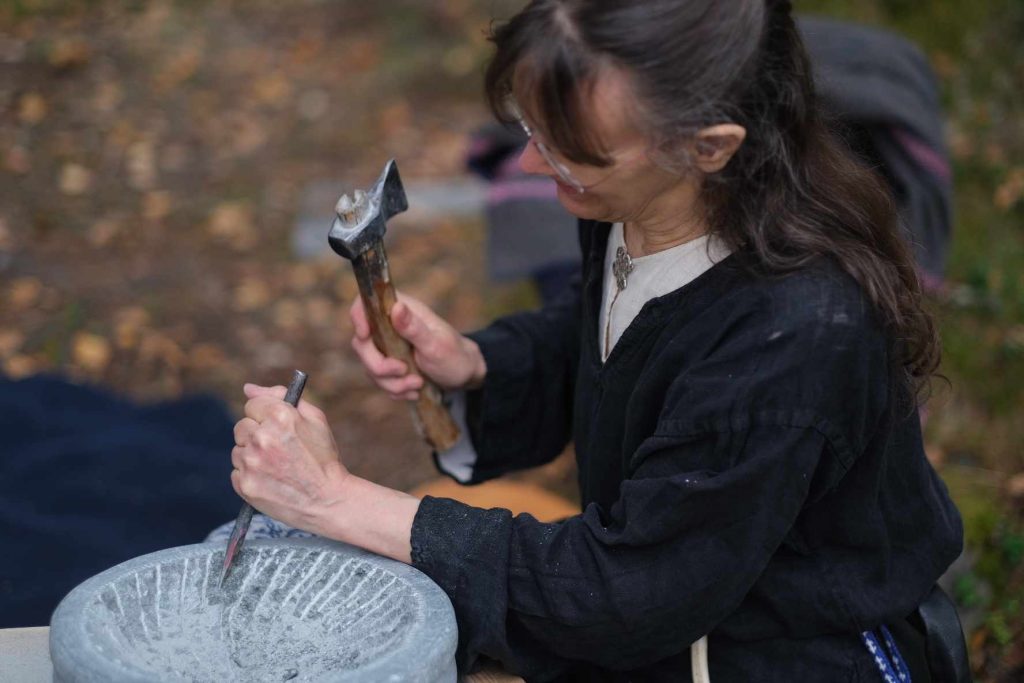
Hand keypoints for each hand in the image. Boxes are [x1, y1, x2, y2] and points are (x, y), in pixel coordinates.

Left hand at [231, 383, 348, 534]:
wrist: (328, 500)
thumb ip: (280, 397)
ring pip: (238, 450)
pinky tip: (271, 480)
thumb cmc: (323, 458)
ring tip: (278, 467)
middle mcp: (262, 437)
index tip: (276, 427)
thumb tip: (248, 388)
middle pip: (242, 426)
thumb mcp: (315, 419)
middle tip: (278, 449)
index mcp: (280, 416)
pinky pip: (237, 472)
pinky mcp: (244, 484)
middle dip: (256, 434)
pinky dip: (251, 475)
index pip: (252, 404)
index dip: (265, 415)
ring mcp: (251, 463)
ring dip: (253, 455)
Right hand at [350, 293, 485, 399]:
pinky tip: (415, 390)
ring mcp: (387, 347)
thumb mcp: (436, 344)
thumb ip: (414, 328)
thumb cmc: (454, 355)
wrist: (463, 375)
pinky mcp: (389, 365)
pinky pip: (380, 381)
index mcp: (401, 310)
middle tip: (404, 371)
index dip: (358, 317)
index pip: (366, 303)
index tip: (365, 336)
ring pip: (370, 366)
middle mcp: (390, 326)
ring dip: (392, 383)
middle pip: (361, 343)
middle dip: (380, 366)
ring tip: (418, 384)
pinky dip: (396, 390)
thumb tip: (397, 308)